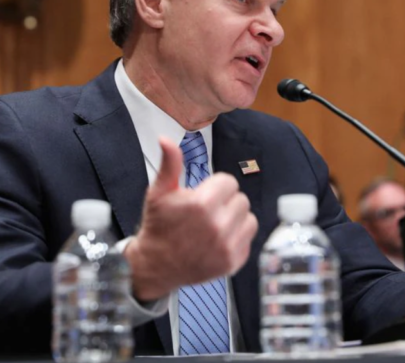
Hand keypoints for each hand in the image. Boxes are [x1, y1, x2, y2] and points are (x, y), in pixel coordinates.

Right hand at [124, 136, 257, 300]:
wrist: (156, 265)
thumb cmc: (159, 226)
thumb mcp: (159, 192)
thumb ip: (169, 164)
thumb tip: (165, 139)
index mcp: (201, 204)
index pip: (228, 181)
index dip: (214, 186)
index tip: (202, 196)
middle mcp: (217, 226)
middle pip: (240, 198)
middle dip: (225, 202)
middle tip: (207, 211)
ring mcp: (227, 246)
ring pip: (249, 217)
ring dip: (235, 218)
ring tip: (215, 224)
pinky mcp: (233, 261)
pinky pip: (249, 237)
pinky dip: (238, 237)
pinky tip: (219, 239)